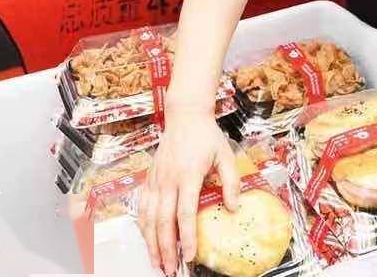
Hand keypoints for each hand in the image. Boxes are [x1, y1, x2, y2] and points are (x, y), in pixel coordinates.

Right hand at [138, 110, 238, 274]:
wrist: (185, 116)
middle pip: (163, 222)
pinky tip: (147, 240)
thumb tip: (234, 208)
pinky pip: (142, 207)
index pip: (185, 213)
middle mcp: (168, 180)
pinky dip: (143, 226)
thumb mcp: (226, 155)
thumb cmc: (206, 136)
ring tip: (156, 262)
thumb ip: (231, 182)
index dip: (187, 237)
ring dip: (151, 243)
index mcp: (188, 175)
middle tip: (170, 270)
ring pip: (149, 218)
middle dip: (165, 249)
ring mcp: (156, 180)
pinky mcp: (149, 179)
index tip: (190, 256)